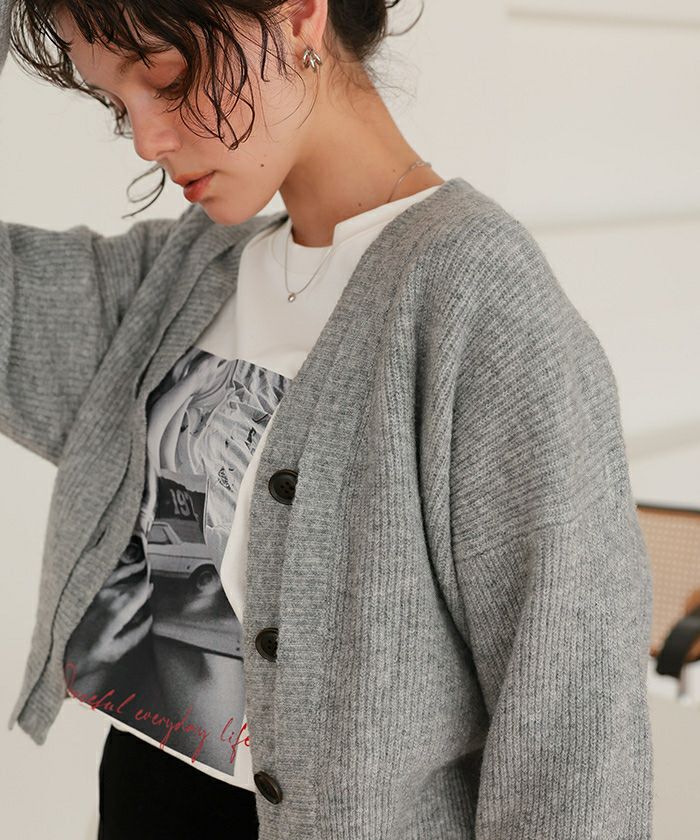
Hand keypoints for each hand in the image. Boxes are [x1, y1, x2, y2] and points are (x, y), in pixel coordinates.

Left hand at [64, 557, 153, 687]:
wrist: (65, 654)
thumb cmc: (90, 656)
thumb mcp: (118, 651)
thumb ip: (138, 633)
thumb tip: (151, 617)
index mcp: (114, 614)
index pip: (139, 593)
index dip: (150, 588)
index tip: (161, 585)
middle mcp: (107, 599)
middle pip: (134, 586)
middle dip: (147, 584)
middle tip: (159, 585)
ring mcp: (99, 594)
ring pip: (126, 580)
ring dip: (139, 577)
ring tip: (151, 572)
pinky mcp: (94, 593)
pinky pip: (113, 575)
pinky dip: (126, 570)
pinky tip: (137, 566)